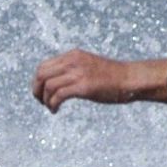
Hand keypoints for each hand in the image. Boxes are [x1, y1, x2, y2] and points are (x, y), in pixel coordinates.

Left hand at [31, 49, 166, 113]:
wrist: (130, 79)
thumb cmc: (112, 77)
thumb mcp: (88, 67)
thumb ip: (73, 70)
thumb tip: (58, 82)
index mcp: (73, 55)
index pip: (44, 66)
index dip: (37, 81)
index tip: (41, 93)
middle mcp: (73, 61)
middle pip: (41, 74)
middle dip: (36, 90)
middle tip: (41, 102)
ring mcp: (78, 73)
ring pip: (48, 86)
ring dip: (45, 100)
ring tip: (50, 108)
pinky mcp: (83, 86)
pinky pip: (58, 95)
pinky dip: (52, 105)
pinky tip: (55, 110)